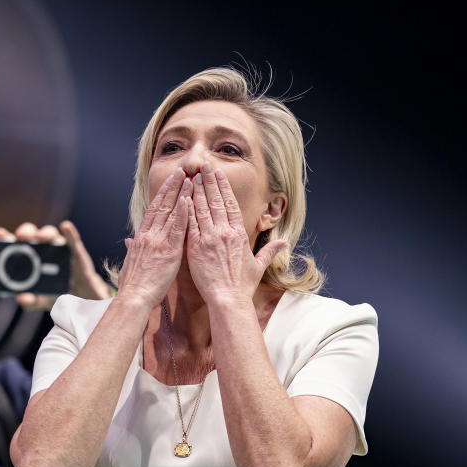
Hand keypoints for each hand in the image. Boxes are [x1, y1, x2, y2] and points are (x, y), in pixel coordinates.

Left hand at [0, 221, 111, 310]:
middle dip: (25, 232)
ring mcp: (60, 248)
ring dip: (45, 233)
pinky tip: (66, 227)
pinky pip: (73, 239)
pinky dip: (70, 232)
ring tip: (40, 237)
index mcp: (29, 258)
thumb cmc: (58, 294)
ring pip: (51, 234)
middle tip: (20, 237)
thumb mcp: (43, 300)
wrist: (84, 300)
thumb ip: (31, 301)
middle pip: (32, 234)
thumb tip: (21, 298)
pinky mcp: (77, 251)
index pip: (15, 244)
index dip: (6, 237)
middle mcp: (43, 249)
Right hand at [116, 168, 192, 306]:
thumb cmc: (133, 285)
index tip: (170, 182)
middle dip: (171, 187)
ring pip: (170, 211)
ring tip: (189, 178)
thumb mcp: (131, 262)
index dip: (162, 195)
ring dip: (180, 193)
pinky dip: (182, 212)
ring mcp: (158, 240)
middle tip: (181, 171)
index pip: (153, 210)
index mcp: (142, 237)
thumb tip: (131, 242)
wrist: (133, 297)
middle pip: (161, 205)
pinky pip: (176, 228)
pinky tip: (188, 200)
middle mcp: (149, 234)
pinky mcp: (168, 250)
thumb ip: (133, 249)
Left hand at [186, 164, 286, 303]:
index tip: (218, 174)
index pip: (231, 204)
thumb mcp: (258, 266)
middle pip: (216, 201)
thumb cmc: (243, 285)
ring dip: (197, 190)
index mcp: (239, 234)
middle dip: (209, 181)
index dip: (223, 187)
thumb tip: (283, 243)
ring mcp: (210, 238)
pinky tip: (183, 197)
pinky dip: (187, 209)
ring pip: (202, 208)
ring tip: (192, 176)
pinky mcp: (196, 247)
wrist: (229, 299)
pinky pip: (191, 223)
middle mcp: (225, 232)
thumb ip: (269, 251)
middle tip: (203, 166)